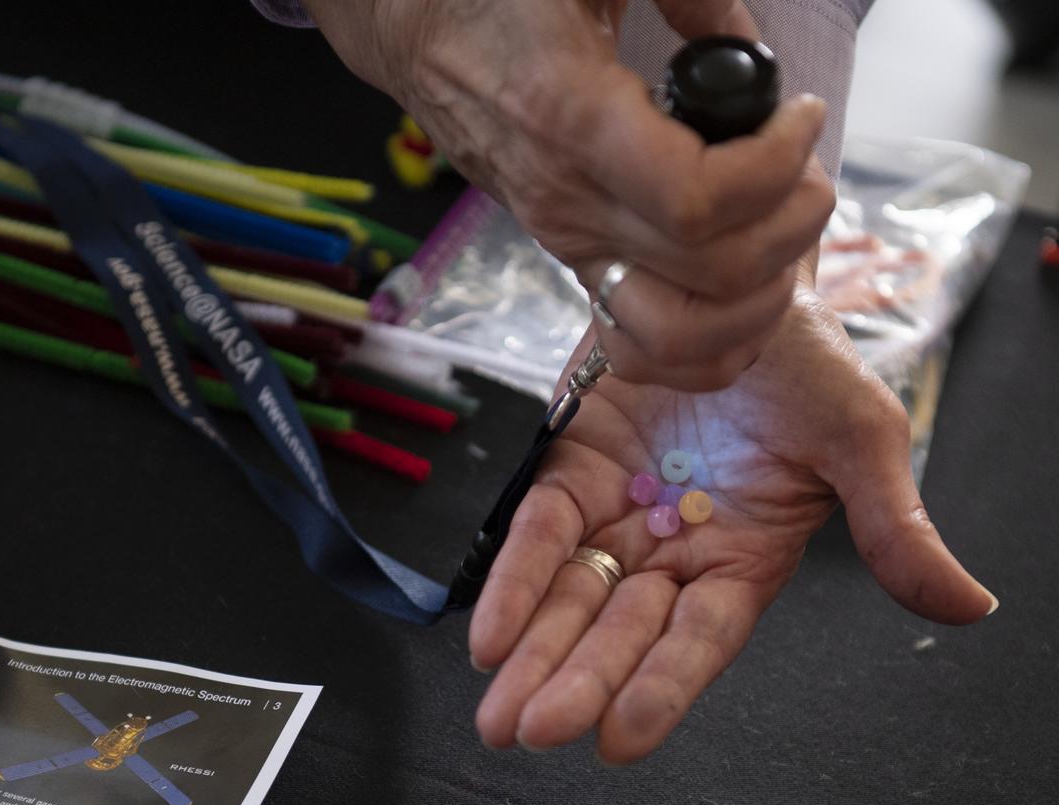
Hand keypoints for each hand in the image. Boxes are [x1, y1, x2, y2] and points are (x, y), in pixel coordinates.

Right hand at [304, 0, 835, 388]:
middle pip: (714, 272)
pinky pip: (646, 348)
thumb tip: (748, 49)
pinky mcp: (576, 262)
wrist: (421, 36)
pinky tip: (743, 294)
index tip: (798, 114)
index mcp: (573, 121)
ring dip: (758, 298)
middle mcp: (570, 205)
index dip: (776, 168)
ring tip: (776, 228)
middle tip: (802, 162)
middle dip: (792, 221)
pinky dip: (709, 347)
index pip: (698, 202)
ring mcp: (570, 245)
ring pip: (683, 335)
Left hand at [467, 283, 997, 762]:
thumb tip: (967, 604)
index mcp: (745, 556)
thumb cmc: (803, 360)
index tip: (617, 738)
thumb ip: (894, 524)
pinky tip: (487, 632)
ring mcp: (619, 512)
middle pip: (621, 629)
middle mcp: (675, 548)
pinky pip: (538, 532)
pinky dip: (512, 579)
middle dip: (577, 680)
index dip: (662, 686)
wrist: (727, 282)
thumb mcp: (858, 435)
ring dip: (533, 652)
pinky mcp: (570, 470)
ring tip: (498, 712)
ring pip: (571, 595)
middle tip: (527, 731)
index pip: (700, 637)